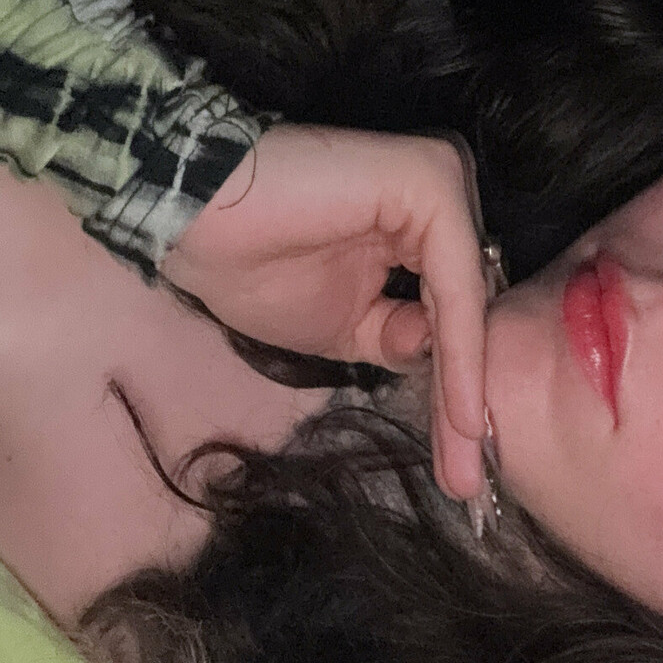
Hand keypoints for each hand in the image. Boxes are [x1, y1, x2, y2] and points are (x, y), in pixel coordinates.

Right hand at [159, 123, 491, 499]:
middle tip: (467, 482)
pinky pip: (456, 284)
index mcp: (419, 221)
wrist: (193, 220)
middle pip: (469, 312)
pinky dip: (460, 352)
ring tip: (464, 461)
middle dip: (466, 400)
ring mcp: (441, 179)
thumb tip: (448, 368)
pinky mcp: (431, 179)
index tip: (461, 469)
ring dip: (467, 389)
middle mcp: (441, 193)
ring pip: (469, 304)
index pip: (455, 314)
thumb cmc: (254, 266)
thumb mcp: (345, 326)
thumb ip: (400, 340)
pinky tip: (457, 413)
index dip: (455, 391)